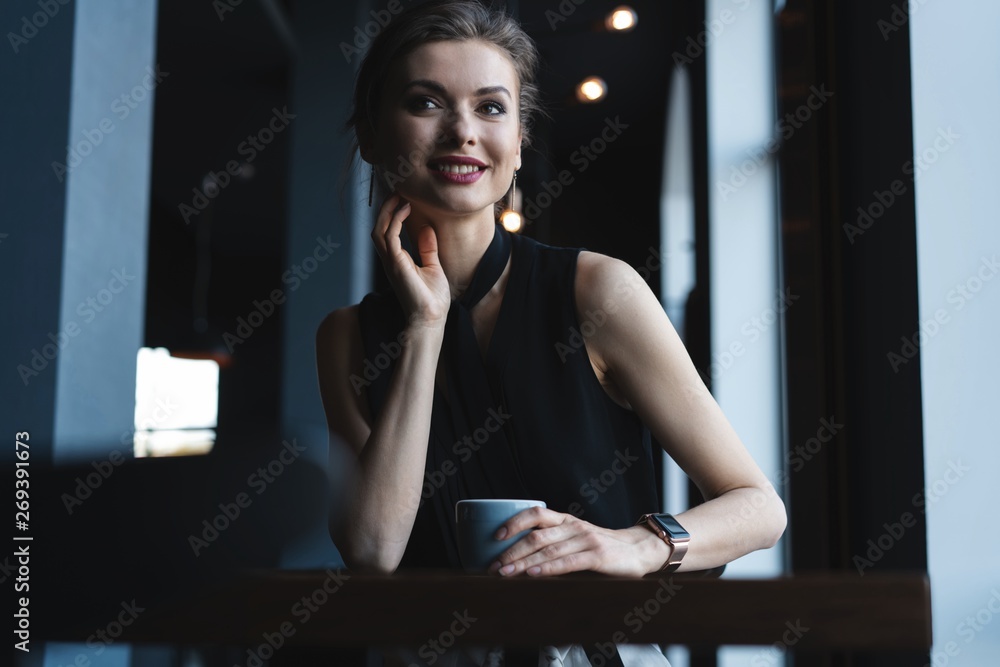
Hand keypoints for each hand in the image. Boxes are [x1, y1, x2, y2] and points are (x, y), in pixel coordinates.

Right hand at [370, 194, 450, 328]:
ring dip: (388, 211)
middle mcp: (390, 260)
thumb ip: (428, 248)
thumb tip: (427, 228)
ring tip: (400, 196)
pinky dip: (395, 220)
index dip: (392, 214)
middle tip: (399, 192)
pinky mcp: (396, 264)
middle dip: (387, 209)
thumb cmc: (432, 299)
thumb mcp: (433, 266)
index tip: (404, 199)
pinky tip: (406, 209)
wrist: (432, 318)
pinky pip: (389, 236)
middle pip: (379, 228)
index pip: (387, 232)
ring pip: (380, 230)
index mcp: (397, 261)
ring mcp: (391, 263)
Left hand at [487, 506, 669, 577]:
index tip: (495, 537)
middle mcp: (573, 527)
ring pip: (547, 550)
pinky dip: (546, 568)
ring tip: (505, 573)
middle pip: (536, 536)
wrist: (639, 551)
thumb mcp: (576, 539)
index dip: (514, 523)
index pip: (535, 514)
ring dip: (522, 563)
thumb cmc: (603, 548)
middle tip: (493, 566)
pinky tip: (532, 574)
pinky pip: (566, 562)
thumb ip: (554, 544)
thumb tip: (519, 558)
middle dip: (511, 551)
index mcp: (565, 521)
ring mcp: (585, 540)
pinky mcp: (597, 556)